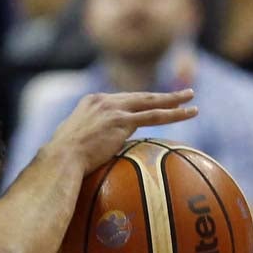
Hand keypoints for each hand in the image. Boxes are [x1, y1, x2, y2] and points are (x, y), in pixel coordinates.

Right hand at [45, 90, 197, 172]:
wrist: (61, 158)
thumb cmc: (62, 157)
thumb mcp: (72, 139)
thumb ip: (86, 136)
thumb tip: (89, 149)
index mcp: (92, 101)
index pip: (121, 100)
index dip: (139, 102)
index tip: (151, 104)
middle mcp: (104, 100)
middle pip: (139, 97)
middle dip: (160, 96)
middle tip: (181, 95)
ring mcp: (114, 109)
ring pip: (151, 103)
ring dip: (174, 100)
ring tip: (191, 99)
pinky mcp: (123, 121)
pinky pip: (155, 116)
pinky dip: (175, 114)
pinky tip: (189, 112)